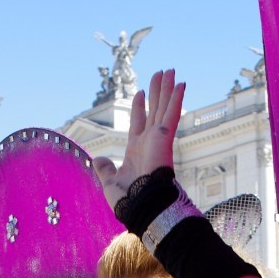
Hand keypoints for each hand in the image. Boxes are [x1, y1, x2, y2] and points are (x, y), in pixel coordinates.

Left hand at [93, 69, 184, 211]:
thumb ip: (105, 169)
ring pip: (163, 107)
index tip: (140, 93)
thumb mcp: (110, 181)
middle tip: (161, 73)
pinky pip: (171, 114)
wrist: (139, 206)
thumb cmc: (127, 200)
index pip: (138, 122)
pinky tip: (180, 83)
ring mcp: (157, 139)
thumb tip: (98, 160)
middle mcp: (148, 142)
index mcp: (136, 150)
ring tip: (170, 70)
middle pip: (154, 110)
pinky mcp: (164, 138)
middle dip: (157, 92)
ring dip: (167, 89)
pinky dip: (176, 99)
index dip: (139, 106)